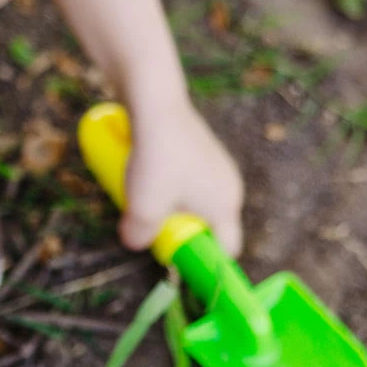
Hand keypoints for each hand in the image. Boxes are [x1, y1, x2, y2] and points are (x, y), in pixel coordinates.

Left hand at [121, 100, 243, 256]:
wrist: (156, 104)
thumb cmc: (155, 160)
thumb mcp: (142, 209)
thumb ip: (139, 235)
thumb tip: (136, 242)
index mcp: (226, 207)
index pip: (226, 251)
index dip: (203, 262)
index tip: (174, 259)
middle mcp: (230, 187)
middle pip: (207, 227)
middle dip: (178, 231)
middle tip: (150, 223)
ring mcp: (218, 166)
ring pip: (193, 202)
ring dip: (168, 206)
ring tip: (144, 192)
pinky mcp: (202, 151)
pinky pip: (186, 181)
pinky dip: (167, 184)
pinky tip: (145, 172)